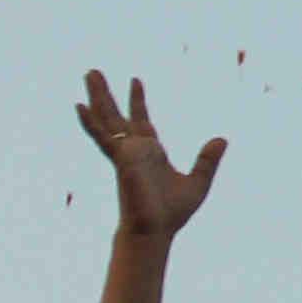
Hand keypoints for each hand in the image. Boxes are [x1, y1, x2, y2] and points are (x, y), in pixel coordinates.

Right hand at [77, 69, 223, 242]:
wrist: (155, 231)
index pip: (142, 121)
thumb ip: (207, 160)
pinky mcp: (120, 158)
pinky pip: (102, 137)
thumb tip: (222, 139)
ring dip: (97, 96)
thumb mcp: (198, 182)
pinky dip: (90, 122)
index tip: (135, 80)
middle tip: (94, 72)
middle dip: (107, 93)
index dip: (138, 101)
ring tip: (89, 73)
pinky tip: (79, 105)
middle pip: (118, 114)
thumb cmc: (172, 213)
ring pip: (107, 118)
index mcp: (151, 153)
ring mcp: (125, 152)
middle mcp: (134, 149)